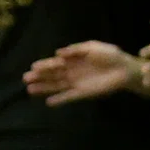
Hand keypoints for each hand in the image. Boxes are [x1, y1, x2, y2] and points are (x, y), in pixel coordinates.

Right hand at [23, 41, 143, 104]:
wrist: (124, 68)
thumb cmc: (110, 55)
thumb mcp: (92, 47)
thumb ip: (75, 50)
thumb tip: (58, 53)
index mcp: (74, 60)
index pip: (55, 63)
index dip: (44, 65)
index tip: (32, 67)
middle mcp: (72, 72)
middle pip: (53, 76)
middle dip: (39, 77)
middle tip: (25, 79)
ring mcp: (77, 84)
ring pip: (57, 86)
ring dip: (44, 88)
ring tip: (30, 90)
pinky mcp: (84, 93)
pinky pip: (68, 97)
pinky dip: (59, 100)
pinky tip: (49, 102)